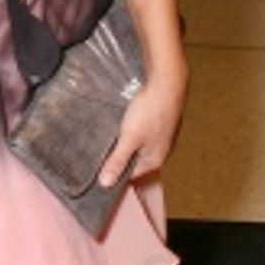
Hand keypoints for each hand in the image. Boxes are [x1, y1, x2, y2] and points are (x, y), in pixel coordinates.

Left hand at [98, 66, 188, 188]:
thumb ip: (117, 160)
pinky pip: (142, 132)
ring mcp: (161, 136)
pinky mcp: (159, 122)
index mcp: (154, 160)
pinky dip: (132, 128)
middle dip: (118, 155)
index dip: (112, 171)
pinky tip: (124, 120)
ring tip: (112, 131)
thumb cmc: (151, 109)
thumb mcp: (129, 138)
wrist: (167, 81)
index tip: (96, 166)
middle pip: (133, 160)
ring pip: (137, 144)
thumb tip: (105, 183)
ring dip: (124, 140)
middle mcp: (160, 151)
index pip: (129, 175)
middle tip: (101, 146)